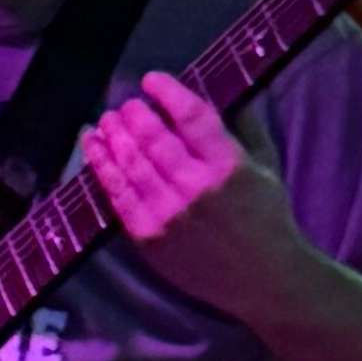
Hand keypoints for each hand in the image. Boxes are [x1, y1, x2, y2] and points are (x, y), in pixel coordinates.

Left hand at [84, 65, 301, 323]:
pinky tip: (93, 147)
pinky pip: (117, 194)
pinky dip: (101, 166)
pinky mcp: (149, 236)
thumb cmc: (268, 220)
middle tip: (128, 105)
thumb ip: (248, 128)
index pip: (192, 116)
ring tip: (107, 121)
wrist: (264, 281)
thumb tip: (228, 89)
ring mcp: (169, 213)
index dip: (167, 93)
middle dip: (135, 114)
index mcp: (229, 166)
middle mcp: (197, 187)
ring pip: (131, 163)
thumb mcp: (268, 168)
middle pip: (154, 137)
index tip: (152, 80)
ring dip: (114, 135)